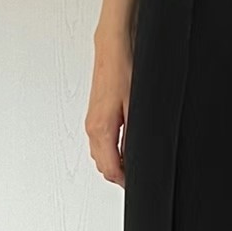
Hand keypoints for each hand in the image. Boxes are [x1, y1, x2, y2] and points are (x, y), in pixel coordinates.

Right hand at [85, 29, 132, 186]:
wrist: (113, 46)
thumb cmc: (125, 69)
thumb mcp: (136, 107)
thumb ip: (134, 137)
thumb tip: (136, 158)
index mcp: (101, 129)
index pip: (110, 169)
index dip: (125, 181)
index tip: (139, 183)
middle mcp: (92, 128)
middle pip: (103, 166)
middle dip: (120, 174)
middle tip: (139, 175)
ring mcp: (92, 121)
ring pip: (100, 155)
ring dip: (115, 162)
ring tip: (135, 162)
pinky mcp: (95, 114)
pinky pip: (100, 142)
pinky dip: (111, 150)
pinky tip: (126, 145)